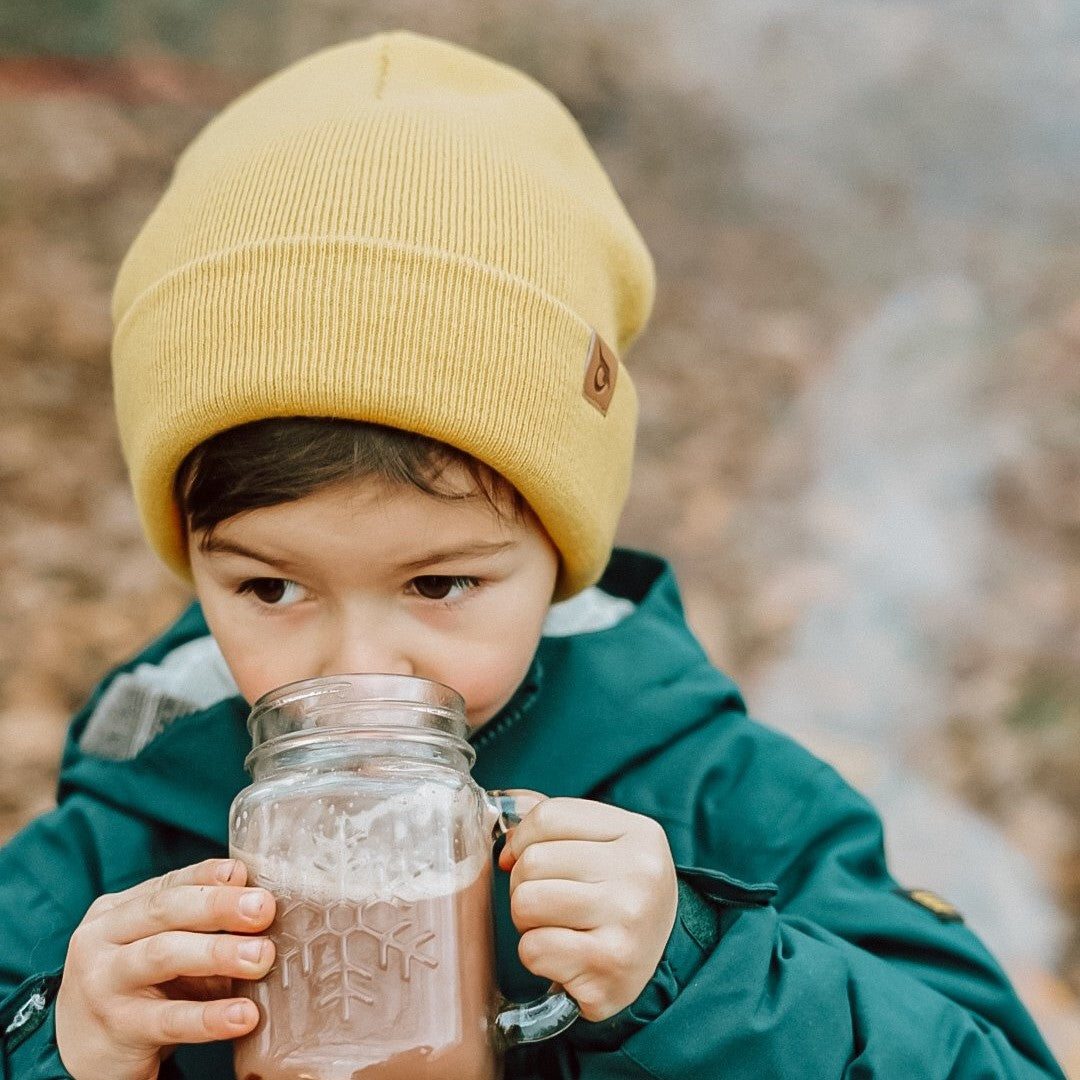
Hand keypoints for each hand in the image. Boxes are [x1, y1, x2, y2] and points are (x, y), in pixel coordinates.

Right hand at [55, 858, 275, 1079]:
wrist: (82, 1054)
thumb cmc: (139, 989)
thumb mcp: (164, 948)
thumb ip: (201, 925)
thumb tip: (259, 899)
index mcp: (117, 911)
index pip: (168, 884)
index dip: (209, 877)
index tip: (246, 875)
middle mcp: (102, 939)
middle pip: (165, 910)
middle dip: (218, 906)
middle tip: (264, 910)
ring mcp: (103, 983)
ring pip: (163, 955)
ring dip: (218, 953)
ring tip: (262, 957)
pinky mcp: (115, 1029)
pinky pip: (168, 1019)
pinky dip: (210, 1016)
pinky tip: (244, 1015)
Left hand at [498, 797, 677, 1021]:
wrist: (664, 961)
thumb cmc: (618, 895)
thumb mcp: (605, 846)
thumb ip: (557, 825)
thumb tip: (506, 837)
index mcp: (638, 833)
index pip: (550, 816)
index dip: (523, 838)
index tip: (524, 856)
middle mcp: (639, 871)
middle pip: (534, 860)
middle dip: (525, 884)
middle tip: (548, 902)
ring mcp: (628, 918)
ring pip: (526, 902)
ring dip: (527, 920)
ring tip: (554, 926)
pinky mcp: (609, 964)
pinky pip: (533, 948)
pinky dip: (535, 954)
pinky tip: (563, 956)